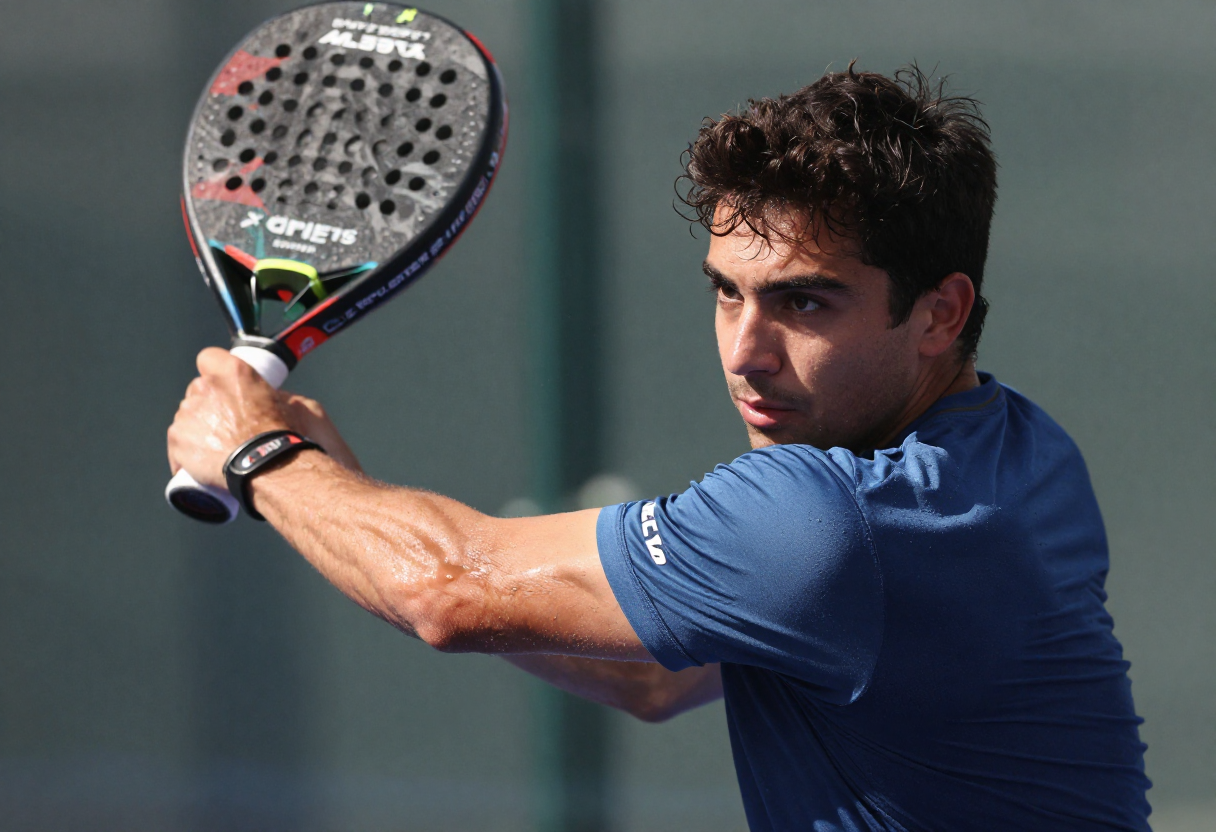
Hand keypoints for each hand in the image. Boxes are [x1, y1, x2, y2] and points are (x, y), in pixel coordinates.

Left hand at [167, 348, 361, 487]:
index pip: (209, 358)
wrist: (270, 469)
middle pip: (198, 390)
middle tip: (229, 426)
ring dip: (199, 429)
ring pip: (187, 416)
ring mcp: (188, 413)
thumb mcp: (295, 405)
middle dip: (209, 405)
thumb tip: (273, 397)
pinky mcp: (177, 438)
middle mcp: (206, 387)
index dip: (215, 372)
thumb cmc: (286, 438)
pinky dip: (188, 455)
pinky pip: (178, 444)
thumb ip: (277, 394)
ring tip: (219, 450)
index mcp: (234, 372)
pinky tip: (203, 465)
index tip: (223, 386)